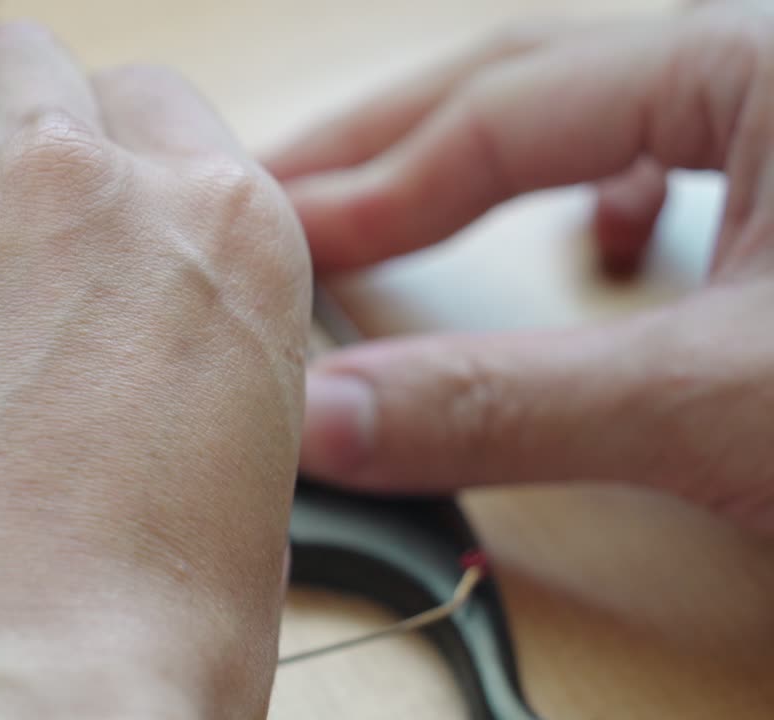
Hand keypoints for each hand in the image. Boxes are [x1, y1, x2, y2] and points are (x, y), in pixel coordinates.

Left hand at [0, 23, 308, 719]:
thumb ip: (174, 340)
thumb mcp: (233, 468)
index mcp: (209, 231)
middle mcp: (63, 193)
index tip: (73, 206)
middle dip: (2, 132)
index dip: (106, 156)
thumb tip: (123, 321)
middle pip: (16, 70)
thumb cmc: (128, 650)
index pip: (146, 103)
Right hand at [268, 2, 773, 531]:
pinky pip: (673, 162)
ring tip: (380, 210)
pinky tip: (590, 238)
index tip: (275, 248)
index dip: (368, 191)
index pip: (496, 112)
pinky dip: (593, 202)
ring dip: (474, 164)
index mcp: (750, 62)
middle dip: (388, 150)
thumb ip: (510, 405)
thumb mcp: (714, 401)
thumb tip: (329, 419)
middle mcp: (761, 69)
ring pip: (586, 116)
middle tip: (276, 199)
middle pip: (520, 84)